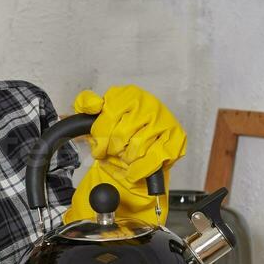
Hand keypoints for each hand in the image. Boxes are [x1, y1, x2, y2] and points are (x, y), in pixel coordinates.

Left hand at [65, 85, 187, 225]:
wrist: (144, 141)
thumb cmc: (119, 127)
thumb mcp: (97, 112)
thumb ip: (86, 103)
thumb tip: (92, 106)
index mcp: (129, 94)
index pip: (107, 119)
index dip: (99, 138)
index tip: (98, 146)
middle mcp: (149, 104)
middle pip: (120, 136)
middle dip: (112, 150)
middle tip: (113, 152)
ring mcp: (165, 120)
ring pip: (136, 150)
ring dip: (126, 159)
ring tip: (125, 156)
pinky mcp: (177, 138)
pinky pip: (153, 160)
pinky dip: (139, 170)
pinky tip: (134, 170)